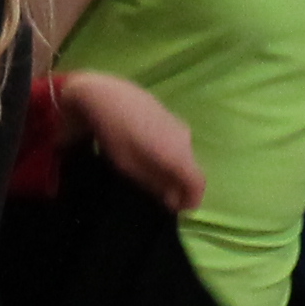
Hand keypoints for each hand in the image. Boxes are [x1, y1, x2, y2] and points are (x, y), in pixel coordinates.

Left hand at [58, 69, 204, 211]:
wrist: (105, 95)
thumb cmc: (116, 136)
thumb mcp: (131, 169)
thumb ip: (156, 185)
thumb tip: (173, 200)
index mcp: (179, 155)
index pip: (199, 184)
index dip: (191, 202)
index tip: (177, 210)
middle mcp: (186, 140)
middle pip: (191, 170)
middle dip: (180, 187)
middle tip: (161, 196)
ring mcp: (179, 125)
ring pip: (183, 156)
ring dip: (173, 170)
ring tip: (152, 175)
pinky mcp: (170, 116)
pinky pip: (176, 142)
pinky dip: (169, 155)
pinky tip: (148, 153)